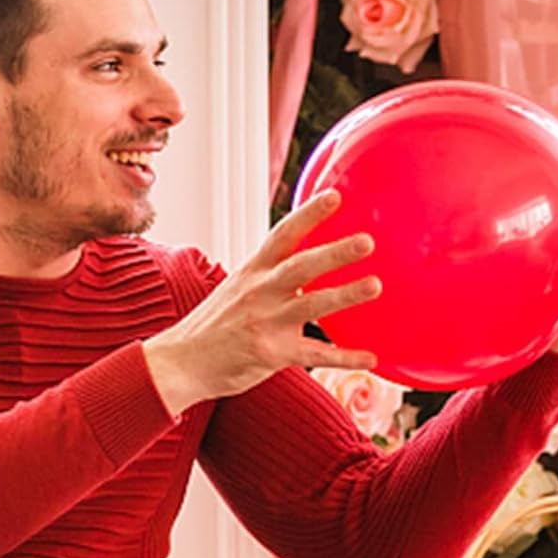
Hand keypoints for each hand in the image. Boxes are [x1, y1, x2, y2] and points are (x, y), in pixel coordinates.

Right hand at [143, 190, 381, 414]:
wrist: (182, 362)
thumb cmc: (217, 325)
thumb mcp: (239, 288)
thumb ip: (272, 276)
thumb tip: (310, 264)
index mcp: (253, 270)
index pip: (283, 235)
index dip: (309, 215)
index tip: (335, 195)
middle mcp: (260, 291)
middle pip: (301, 265)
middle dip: (334, 252)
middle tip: (367, 241)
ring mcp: (266, 322)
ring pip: (311, 305)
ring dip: (345, 294)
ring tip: (376, 285)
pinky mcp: (272, 353)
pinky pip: (314, 355)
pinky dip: (344, 358)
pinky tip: (371, 359)